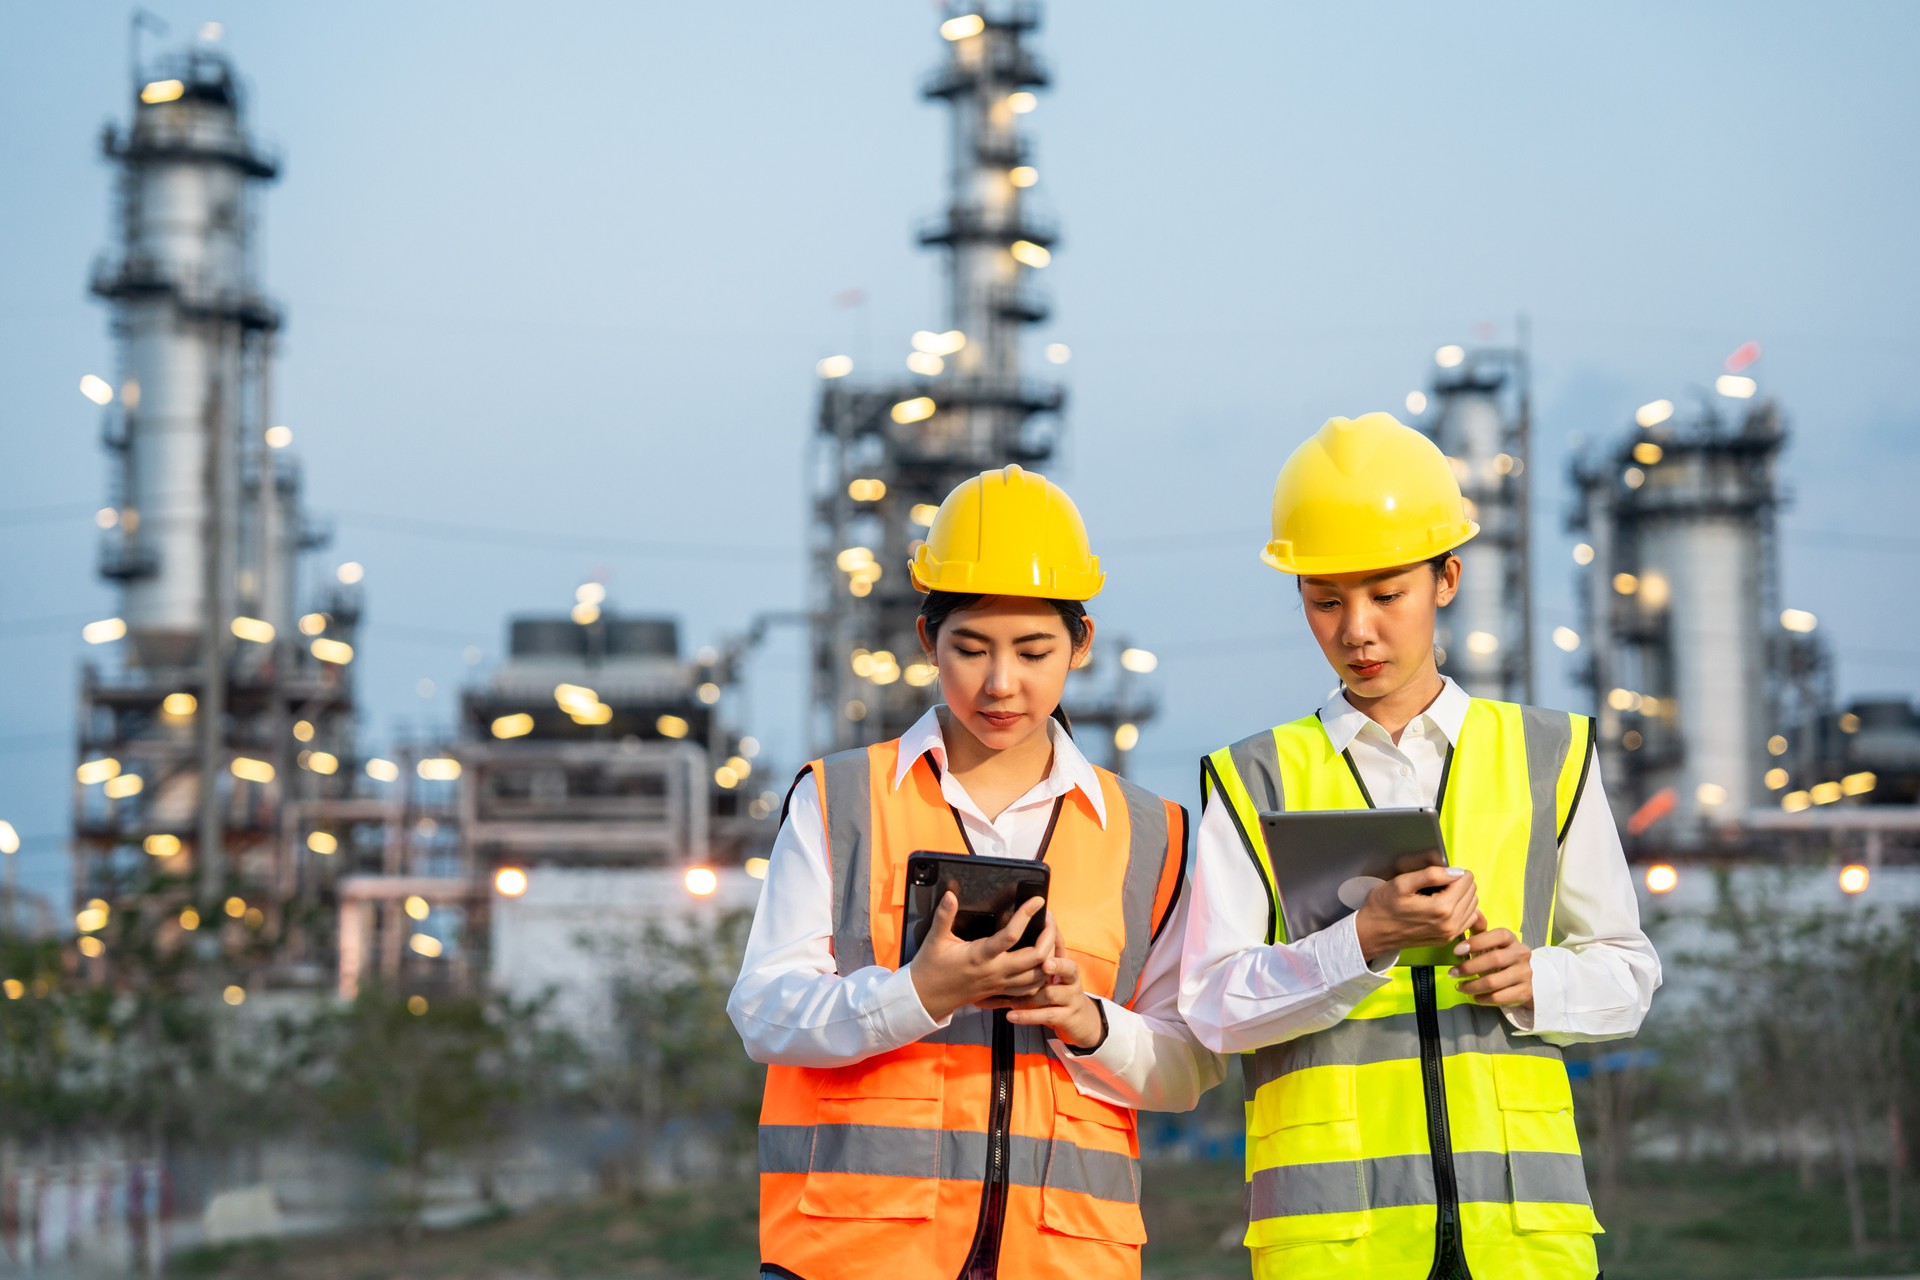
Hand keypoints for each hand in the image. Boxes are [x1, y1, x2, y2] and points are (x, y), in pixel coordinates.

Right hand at [908, 892, 1054, 1021]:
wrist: (926, 998)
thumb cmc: (931, 967)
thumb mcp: (935, 939)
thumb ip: (944, 915)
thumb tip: (951, 894)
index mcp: (980, 956)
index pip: (1011, 935)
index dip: (1027, 915)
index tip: (1037, 901)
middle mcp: (995, 971)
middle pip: (1036, 958)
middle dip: (1049, 936)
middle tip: (1048, 919)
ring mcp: (1000, 984)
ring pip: (1038, 976)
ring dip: (1049, 957)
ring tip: (1049, 938)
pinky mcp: (1000, 992)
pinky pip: (1030, 990)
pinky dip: (1041, 977)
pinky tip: (1043, 963)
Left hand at [1003, 921, 1104, 1047]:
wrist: (1080, 1018)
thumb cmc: (1059, 988)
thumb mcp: (1055, 969)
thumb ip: (1045, 949)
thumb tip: (1035, 921)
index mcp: (1066, 963)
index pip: (1061, 945)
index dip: (1054, 933)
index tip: (1046, 920)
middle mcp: (1071, 979)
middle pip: (1067, 968)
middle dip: (1056, 965)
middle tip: (1045, 964)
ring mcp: (1070, 998)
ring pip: (1051, 994)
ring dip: (1031, 995)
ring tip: (1013, 998)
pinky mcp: (1066, 1016)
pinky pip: (1046, 1015)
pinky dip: (1027, 1016)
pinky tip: (1011, 1015)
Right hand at [1353, 866, 1486, 962]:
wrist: (1373, 933)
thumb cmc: (1383, 907)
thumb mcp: (1401, 883)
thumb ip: (1431, 875)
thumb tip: (1455, 871)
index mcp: (1441, 908)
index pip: (1466, 880)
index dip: (1453, 871)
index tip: (1438, 874)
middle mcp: (1450, 924)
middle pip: (1472, 892)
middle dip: (1458, 883)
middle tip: (1437, 883)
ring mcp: (1450, 934)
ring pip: (1473, 905)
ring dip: (1461, 895)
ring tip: (1439, 893)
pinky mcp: (1447, 939)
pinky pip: (1468, 919)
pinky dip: (1462, 909)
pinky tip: (1445, 905)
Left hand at [1450, 927, 1532, 1008]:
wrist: (1521, 979)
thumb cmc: (1498, 956)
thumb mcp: (1490, 943)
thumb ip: (1479, 929)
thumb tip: (1472, 912)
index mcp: (1511, 939)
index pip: (1498, 935)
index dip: (1477, 942)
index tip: (1456, 951)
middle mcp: (1521, 954)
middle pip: (1494, 960)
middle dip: (1469, 967)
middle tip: (1452, 973)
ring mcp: (1525, 974)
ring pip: (1495, 982)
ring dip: (1472, 986)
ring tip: (1459, 986)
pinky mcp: (1524, 992)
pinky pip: (1500, 997)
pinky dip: (1483, 998)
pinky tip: (1474, 997)